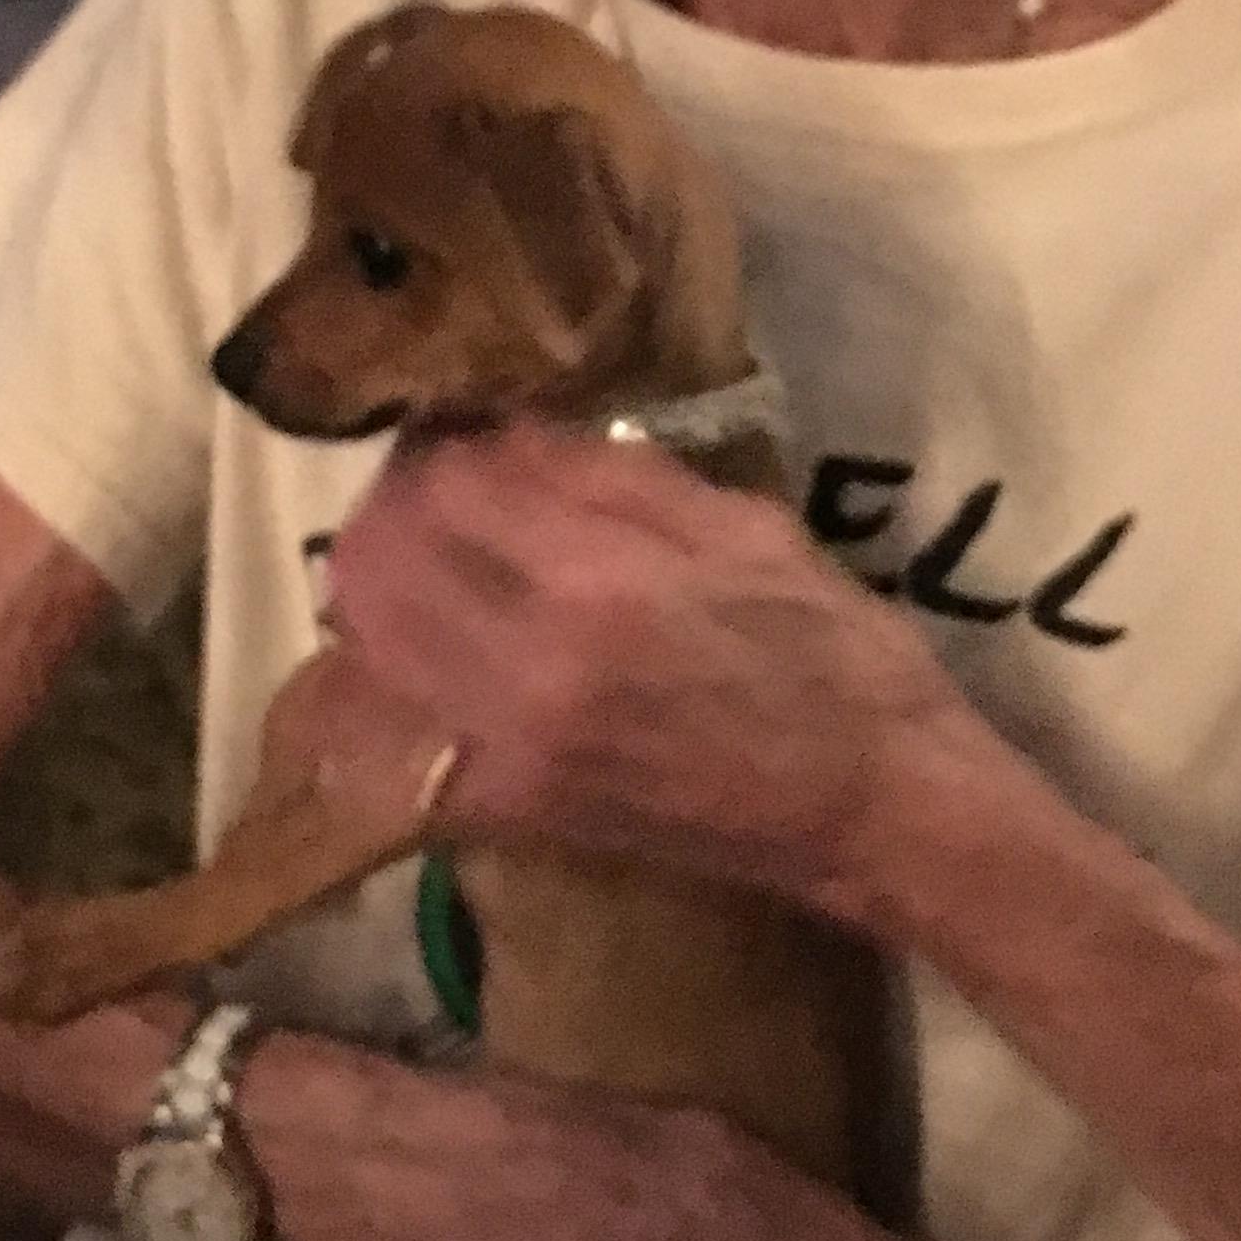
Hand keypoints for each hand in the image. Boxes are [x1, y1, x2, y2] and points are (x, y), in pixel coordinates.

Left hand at [323, 422, 982, 914]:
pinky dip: (406, 672)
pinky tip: (448, 645)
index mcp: (597, 584)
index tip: (468, 432)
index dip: (446, 446)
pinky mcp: (512, 806)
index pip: (447, 487)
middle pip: (374, 562)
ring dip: (385, 584)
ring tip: (436, 558)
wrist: (871, 808)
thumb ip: (611, 479)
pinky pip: (406, 724)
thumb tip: (505, 436)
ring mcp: (509, 749)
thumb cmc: (834, 654)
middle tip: (439, 487)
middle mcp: (528, 670)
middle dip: (396, 507)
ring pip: (368, 644)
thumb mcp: (743, 527)